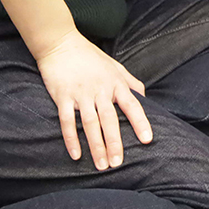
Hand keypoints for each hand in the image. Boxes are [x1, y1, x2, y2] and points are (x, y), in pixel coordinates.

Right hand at [35, 30, 151, 169]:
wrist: (61, 43)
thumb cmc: (90, 56)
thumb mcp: (115, 66)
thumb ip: (130, 82)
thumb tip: (144, 97)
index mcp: (116, 83)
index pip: (132, 105)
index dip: (141, 122)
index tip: (147, 140)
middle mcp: (100, 89)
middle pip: (110, 120)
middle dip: (115, 143)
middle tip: (118, 163)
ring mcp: (81, 93)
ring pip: (90, 123)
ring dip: (96, 146)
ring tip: (101, 165)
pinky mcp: (63, 96)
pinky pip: (67, 121)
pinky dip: (71, 138)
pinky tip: (76, 155)